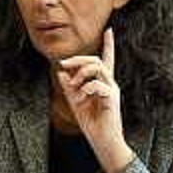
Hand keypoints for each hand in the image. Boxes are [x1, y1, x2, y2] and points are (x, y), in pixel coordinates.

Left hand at [57, 28, 133, 172]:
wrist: (103, 142)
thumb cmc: (92, 124)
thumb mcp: (75, 103)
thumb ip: (69, 88)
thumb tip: (61, 72)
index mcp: (101, 83)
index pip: (106, 59)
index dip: (108, 44)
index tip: (109, 29)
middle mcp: (109, 83)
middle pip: (96, 60)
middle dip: (78, 59)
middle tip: (63, 63)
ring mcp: (112, 90)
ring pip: (98, 68)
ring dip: (80, 73)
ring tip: (73, 86)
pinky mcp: (112, 99)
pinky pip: (98, 85)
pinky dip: (85, 88)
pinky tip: (81, 98)